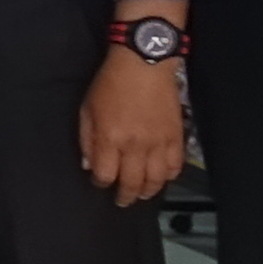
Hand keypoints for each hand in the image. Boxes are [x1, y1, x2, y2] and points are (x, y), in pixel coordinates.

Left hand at [79, 42, 189, 204]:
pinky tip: (161, 177)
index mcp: (110, 138)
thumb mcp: (87, 108)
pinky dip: (168, 176)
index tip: (100, 181)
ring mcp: (158, 142)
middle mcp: (135, 145)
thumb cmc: (111, 83)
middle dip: (125, 196)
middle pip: (132, 183)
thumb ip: (86, 139)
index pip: (105, 175)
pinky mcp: (176, 137)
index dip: (101, 183)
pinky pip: (175, 166)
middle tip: (122, 200)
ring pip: (156, 180)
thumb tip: (89, 164)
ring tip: (142, 194)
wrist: (144, 63)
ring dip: (148, 191)